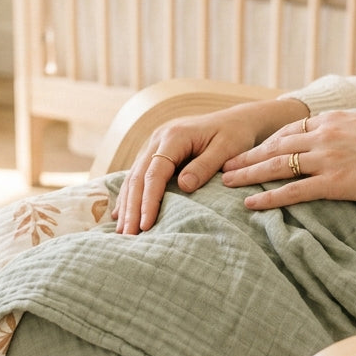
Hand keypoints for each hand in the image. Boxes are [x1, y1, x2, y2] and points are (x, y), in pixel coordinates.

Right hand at [112, 97, 308, 233]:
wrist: (234, 120)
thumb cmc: (234, 134)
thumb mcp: (227, 148)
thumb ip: (205, 166)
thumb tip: (184, 187)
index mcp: (174, 136)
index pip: (155, 172)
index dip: (149, 200)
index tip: (146, 225)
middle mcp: (157, 138)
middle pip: (138, 176)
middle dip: (132, 207)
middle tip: (128, 236)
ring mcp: (153, 144)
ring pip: (133, 177)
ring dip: (127, 205)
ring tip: (122, 233)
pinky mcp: (155, 153)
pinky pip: (137, 175)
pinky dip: (129, 196)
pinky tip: (121, 215)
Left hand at [220, 110, 355, 208]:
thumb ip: (352, 126)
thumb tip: (349, 130)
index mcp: (333, 119)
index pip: (291, 129)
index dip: (268, 141)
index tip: (252, 148)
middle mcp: (324, 135)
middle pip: (275, 145)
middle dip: (247, 155)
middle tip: (225, 164)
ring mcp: (326, 158)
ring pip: (276, 166)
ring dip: (248, 174)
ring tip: (227, 182)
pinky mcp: (333, 182)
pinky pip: (292, 191)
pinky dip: (268, 197)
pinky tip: (251, 203)